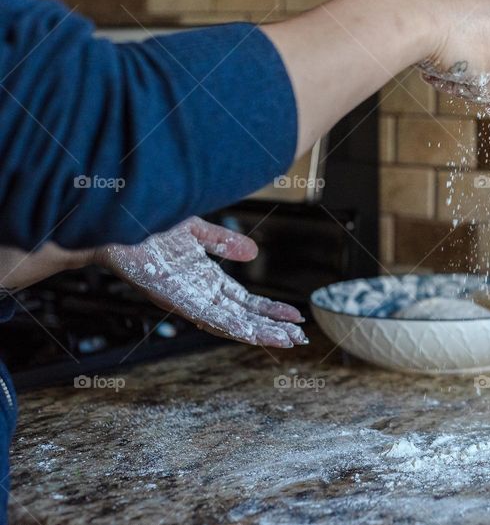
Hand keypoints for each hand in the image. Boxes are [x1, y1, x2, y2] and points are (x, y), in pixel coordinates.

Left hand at [94, 217, 307, 347]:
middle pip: (242, 316)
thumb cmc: (149, 225)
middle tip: (300, 339)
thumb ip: (223, 243)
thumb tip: (253, 253)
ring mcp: (186, 298)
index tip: (296, 318)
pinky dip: (231, 326)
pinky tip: (251, 332)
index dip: (270, 311)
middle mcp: (197, 294)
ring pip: (229, 323)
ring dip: (258, 333)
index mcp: (204, 281)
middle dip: (272, 328)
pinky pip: (206, 316)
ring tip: (286, 341)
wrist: (115, 220)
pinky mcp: (174, 297)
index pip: (245, 302)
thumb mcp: (195, 231)